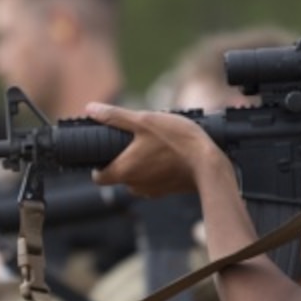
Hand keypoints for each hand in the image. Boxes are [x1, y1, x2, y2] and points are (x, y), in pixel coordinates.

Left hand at [87, 103, 222, 196]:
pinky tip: (168, 154)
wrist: (210, 164)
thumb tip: (91, 109)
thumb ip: (115, 116)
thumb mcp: (144, 120)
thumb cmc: (177, 142)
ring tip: (154, 143)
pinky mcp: (167, 190)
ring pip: (136, 177)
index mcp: (124, 172)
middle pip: (118, 174)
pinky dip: (156, 168)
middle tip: (134, 139)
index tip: (104, 150)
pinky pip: (154, 180)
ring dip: (140, 163)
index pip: (98, 177)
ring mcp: (152, 191)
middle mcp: (135, 186)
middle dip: (122, 158)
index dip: (97, 165)